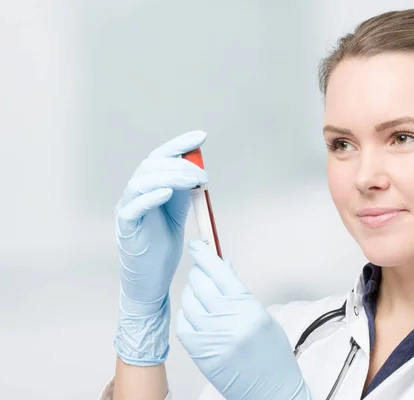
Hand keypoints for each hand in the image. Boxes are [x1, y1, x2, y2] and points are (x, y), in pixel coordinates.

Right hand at [114, 131, 208, 365]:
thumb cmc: (164, 245)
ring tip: (192, 181)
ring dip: (169, 176)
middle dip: (179, 164)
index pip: (159, 157)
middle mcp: (135, 194)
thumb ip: (184, 191)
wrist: (151, 279)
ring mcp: (128, 210)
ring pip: (140, 181)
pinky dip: (148, 197)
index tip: (201, 135)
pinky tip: (166, 193)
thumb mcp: (178, 212)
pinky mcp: (126, 229)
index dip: (179, 144)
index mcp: (148, 187)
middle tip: (203, 174)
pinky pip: (133, 208)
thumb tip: (198, 169)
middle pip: (151, 165)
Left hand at [176, 240, 311, 399]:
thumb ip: (240, 292)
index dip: (205, 255)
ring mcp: (212, 338)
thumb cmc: (272, 357)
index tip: (197, 246)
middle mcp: (229, 321)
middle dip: (199, 273)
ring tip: (201, 296)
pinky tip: (196, 315)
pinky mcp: (200, 353)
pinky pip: (184, 324)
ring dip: (192, 294)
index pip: (220, 272)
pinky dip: (187, 315)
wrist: (270, 390)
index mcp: (248, 308)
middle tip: (201, 271)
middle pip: (201, 283)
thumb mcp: (262, 317)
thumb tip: (224, 268)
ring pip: (189, 302)